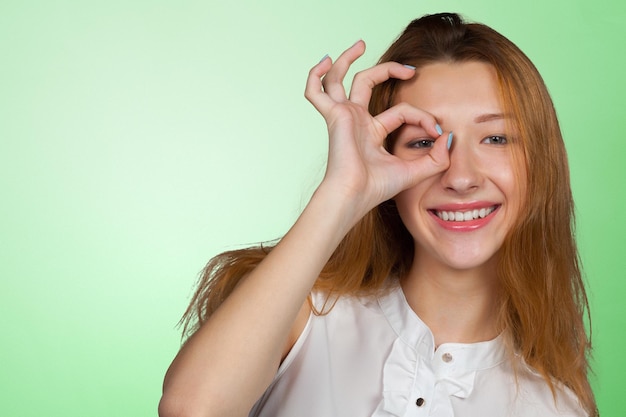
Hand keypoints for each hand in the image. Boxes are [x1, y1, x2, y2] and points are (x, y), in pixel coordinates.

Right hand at [305, 40, 449, 216]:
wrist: (355, 195)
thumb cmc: (377, 188)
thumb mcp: (416, 171)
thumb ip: (437, 157)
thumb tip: (448, 136)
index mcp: (372, 131)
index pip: (401, 110)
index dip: (422, 116)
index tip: (436, 131)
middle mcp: (356, 120)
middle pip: (367, 83)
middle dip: (389, 69)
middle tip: (410, 69)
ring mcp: (343, 116)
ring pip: (340, 79)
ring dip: (346, 59)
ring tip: (360, 44)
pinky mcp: (335, 116)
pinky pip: (315, 92)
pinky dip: (315, 76)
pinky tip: (325, 61)